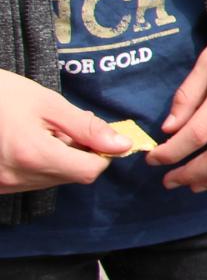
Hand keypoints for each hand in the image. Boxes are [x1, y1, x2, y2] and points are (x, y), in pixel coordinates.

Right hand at [0, 69, 128, 192]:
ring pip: (51, 180)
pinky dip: (38, 164)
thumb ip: (87, 128)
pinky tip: (26, 143)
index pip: (89, 170)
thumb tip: (121, 145)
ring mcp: (3, 185)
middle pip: (70, 176)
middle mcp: (17, 177)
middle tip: (66, 127)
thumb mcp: (49, 104)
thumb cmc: (3, 94)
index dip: (101, 154)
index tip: (97, 135)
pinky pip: (30, 180)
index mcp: (34, 155)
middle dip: (78, 154)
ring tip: (41, 132)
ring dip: (58, 159)